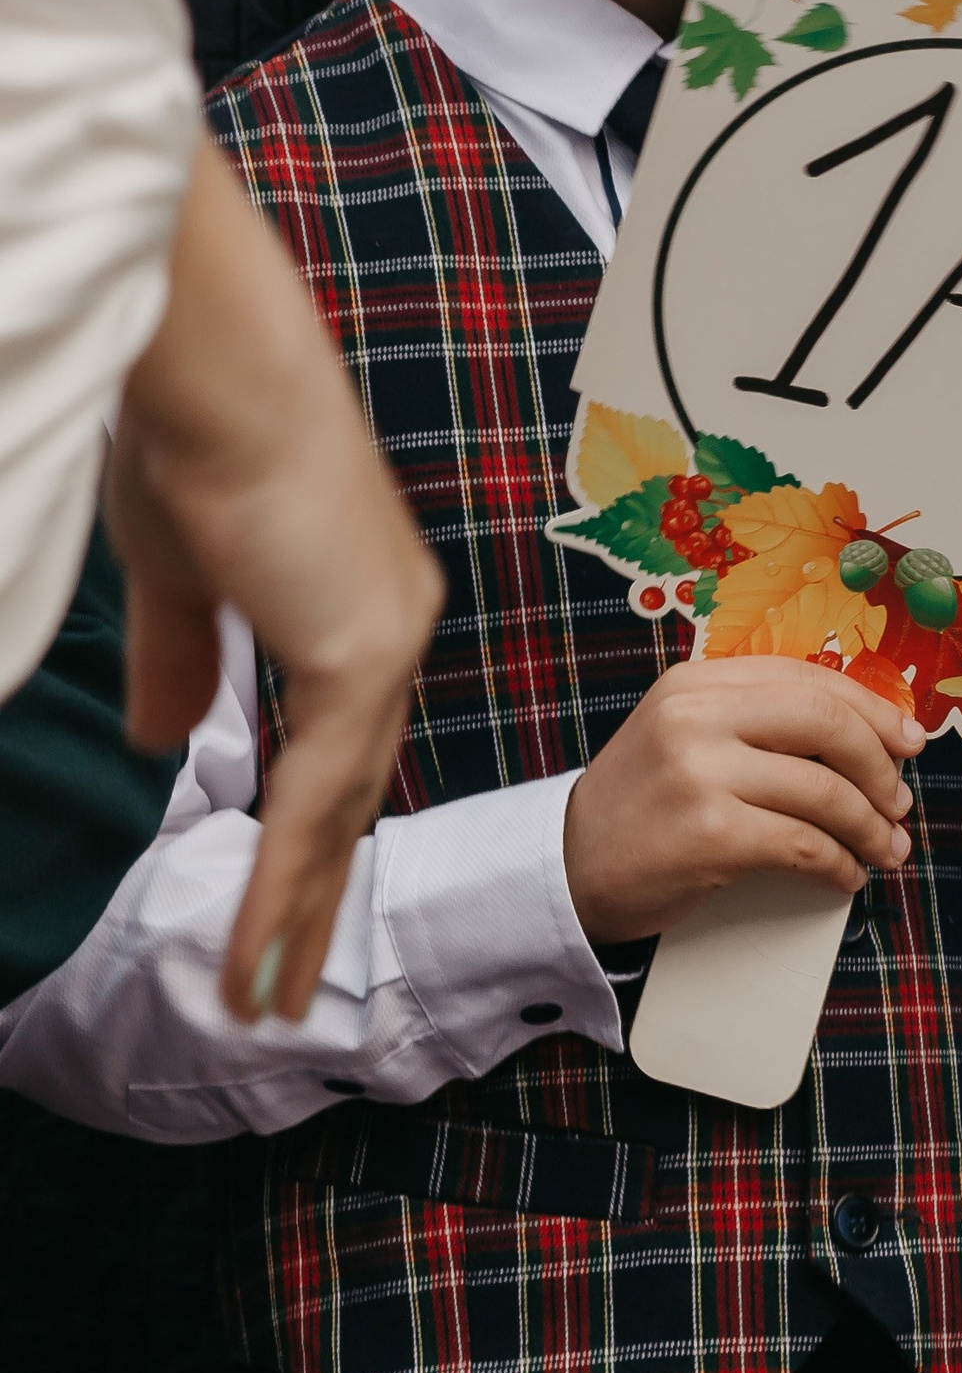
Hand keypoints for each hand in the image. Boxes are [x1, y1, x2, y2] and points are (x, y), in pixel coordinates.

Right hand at [108, 137, 443, 1024]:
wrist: (213, 371)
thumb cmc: (193, 437)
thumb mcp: (178, 574)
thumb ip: (181, 660)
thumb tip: (161, 734)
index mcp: (358, 607)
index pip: (338, 749)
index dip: (309, 834)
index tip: (285, 903)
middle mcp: (389, 629)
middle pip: (351, 797)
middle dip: (313, 901)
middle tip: (290, 989)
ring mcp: (382, 642)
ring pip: (337, 812)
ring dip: (294, 914)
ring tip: (267, 1002)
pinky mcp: (356, 650)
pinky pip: (317, 791)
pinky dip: (282, 876)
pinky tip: (260, 941)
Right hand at [563, 656, 928, 944]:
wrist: (565, 867)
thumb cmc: (643, 806)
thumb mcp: (686, 735)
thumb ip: (758, 721)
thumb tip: (868, 737)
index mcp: (698, 682)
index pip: (810, 679)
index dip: (873, 710)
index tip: (908, 741)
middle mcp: (698, 717)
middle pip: (829, 724)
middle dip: (880, 767)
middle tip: (899, 802)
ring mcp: (702, 774)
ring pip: (826, 793)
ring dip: (870, 827)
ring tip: (886, 849)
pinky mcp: (711, 835)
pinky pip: (805, 846)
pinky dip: (840, 864)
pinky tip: (845, 875)